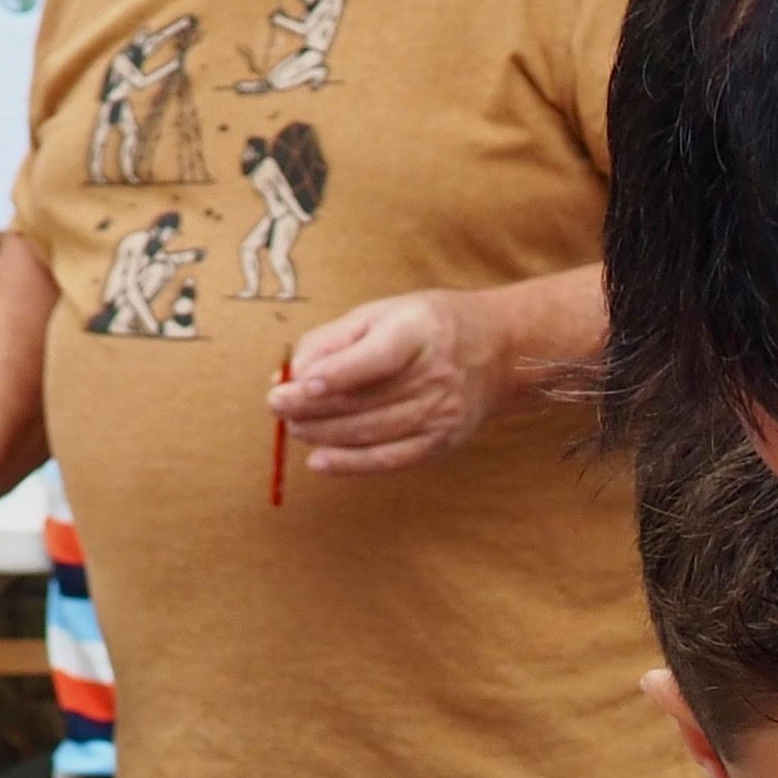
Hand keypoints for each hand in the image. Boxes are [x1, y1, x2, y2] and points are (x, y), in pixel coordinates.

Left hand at [272, 287, 508, 474]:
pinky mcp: (440, 441)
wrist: (498, 352)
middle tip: (278, 407)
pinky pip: (390, 459)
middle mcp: (434, 375)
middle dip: (313, 409)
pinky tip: (321, 461)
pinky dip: (351, 464)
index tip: (298, 386)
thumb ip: (333, 340)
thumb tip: (291, 374)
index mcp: (419, 332)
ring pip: (372, 433)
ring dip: (324, 435)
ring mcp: (440, 413)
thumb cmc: (426, 327)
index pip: (376, 358)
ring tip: (294, 428)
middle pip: (366, 402)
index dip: (336, 375)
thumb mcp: (381, 313)